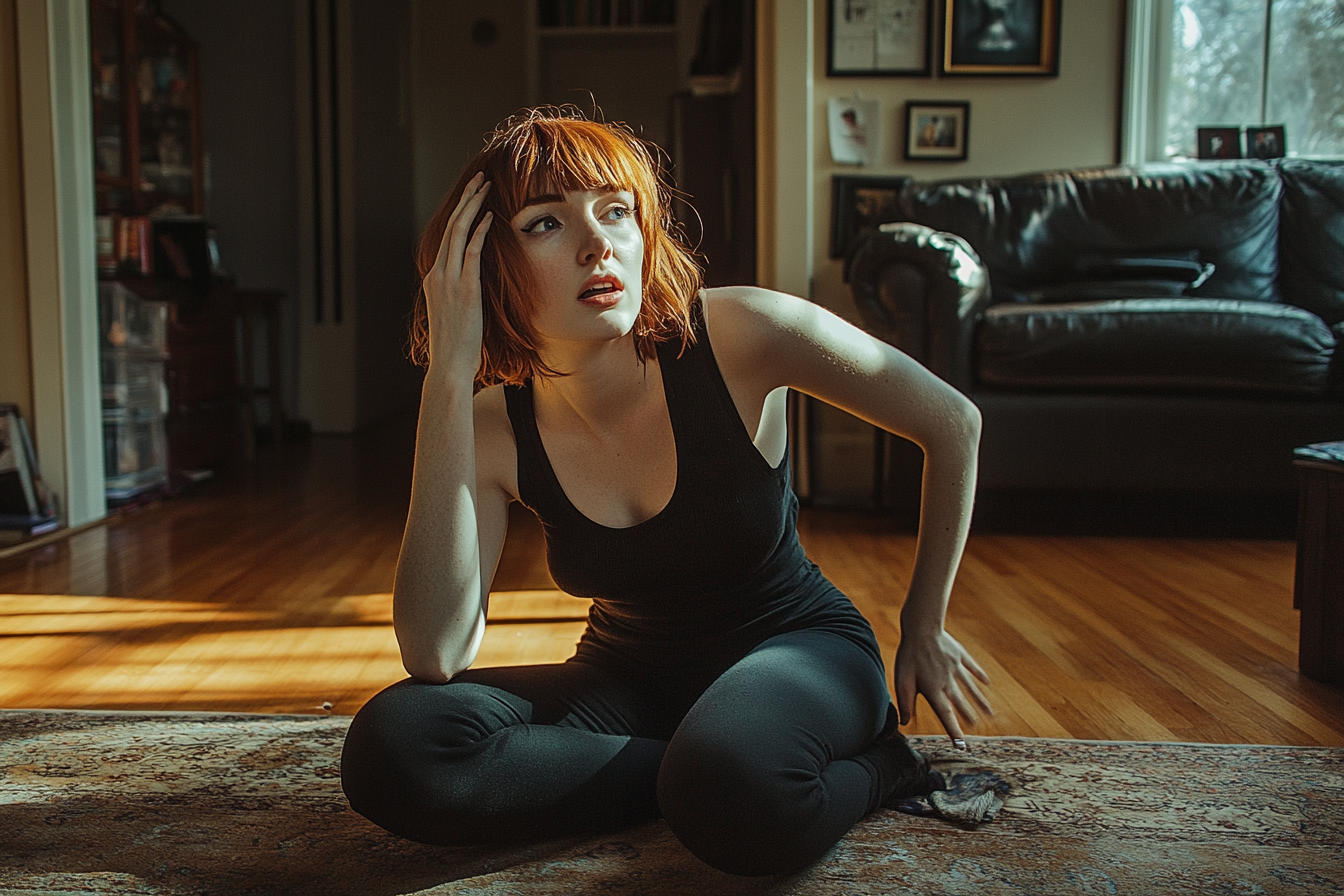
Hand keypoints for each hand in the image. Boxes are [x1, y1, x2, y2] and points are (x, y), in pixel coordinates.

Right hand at [423, 172, 492, 377]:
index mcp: (433, 280)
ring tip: (485, 187)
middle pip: (450, 226)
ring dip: (473, 206)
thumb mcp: (454, 316)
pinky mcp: (464, 288)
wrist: (449, 366)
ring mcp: (448, 280)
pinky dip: (479, 231)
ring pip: (458, 232)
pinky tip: (489, 216)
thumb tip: (473, 292)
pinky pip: (470, 251)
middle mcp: (437, 275)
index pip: (446, 238)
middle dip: (466, 200)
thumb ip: (460, 297)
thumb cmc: (456, 347)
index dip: (460, 214)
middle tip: (479, 180)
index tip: (472, 198)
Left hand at [893, 626, 990, 747]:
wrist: (922, 627)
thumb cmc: (909, 654)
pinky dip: (980, 675)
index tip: (961, 744)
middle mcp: (948, 681)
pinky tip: (987, 682)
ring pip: (970, 688)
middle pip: (961, 702)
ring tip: (990, 713)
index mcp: (934, 689)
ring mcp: (956, 668)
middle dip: (969, 716)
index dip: (953, 730)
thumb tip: (904, 722)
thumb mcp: (903, 680)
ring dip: (980, 701)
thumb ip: (905, 702)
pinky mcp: (959, 655)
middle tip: (978, 728)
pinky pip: (972, 667)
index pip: (945, 714)